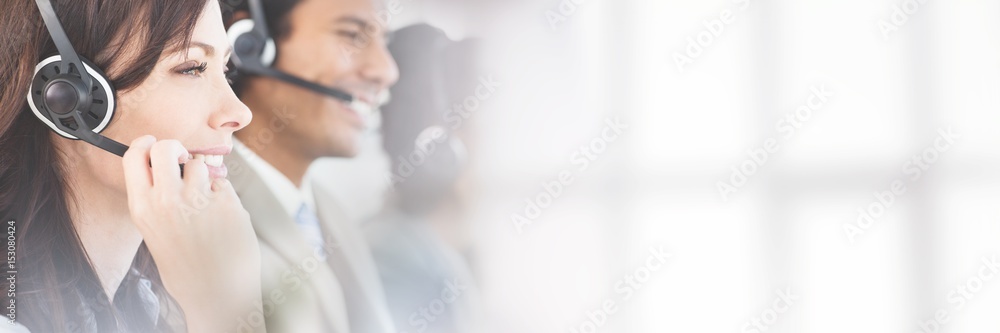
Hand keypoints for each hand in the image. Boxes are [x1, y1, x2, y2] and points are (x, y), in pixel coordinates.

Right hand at [121, 135, 261, 331]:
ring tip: (205, 204)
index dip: (145, 144)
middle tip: (183, 160)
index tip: (152, 143)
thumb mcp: (154, 232)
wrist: (214, 292)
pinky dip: (224, 195)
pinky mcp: (227, 202)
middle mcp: (167, 200)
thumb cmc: (184, 266)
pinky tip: (221, 218)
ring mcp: (198, 199)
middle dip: (176, 148)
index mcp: (143, 208)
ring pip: (200, 163)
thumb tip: (164, 169)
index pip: (134, 156)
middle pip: (167, 146)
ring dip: (204, 176)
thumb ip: (155, 200)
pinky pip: (223, 183)